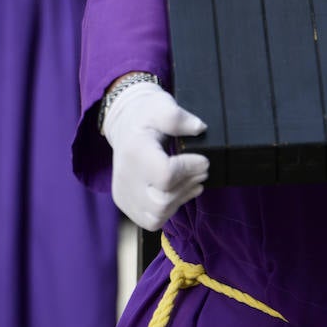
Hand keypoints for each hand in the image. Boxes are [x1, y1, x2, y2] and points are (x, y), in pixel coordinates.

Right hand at [103, 81, 208, 231]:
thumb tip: (200, 128)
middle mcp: (125, 177)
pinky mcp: (125, 203)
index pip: (165, 175)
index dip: (189, 169)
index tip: (204, 160)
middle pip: (162, 201)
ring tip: (193, 182)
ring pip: (157, 215)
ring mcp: (123, 193)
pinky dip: (168, 211)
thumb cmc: (146, 114)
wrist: (124, 124)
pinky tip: (179, 193)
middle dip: (187, 186)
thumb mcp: (162, 106)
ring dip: (180, 200)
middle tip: (202, 172)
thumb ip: (179, 118)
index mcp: (134, 151)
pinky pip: (150, 220)